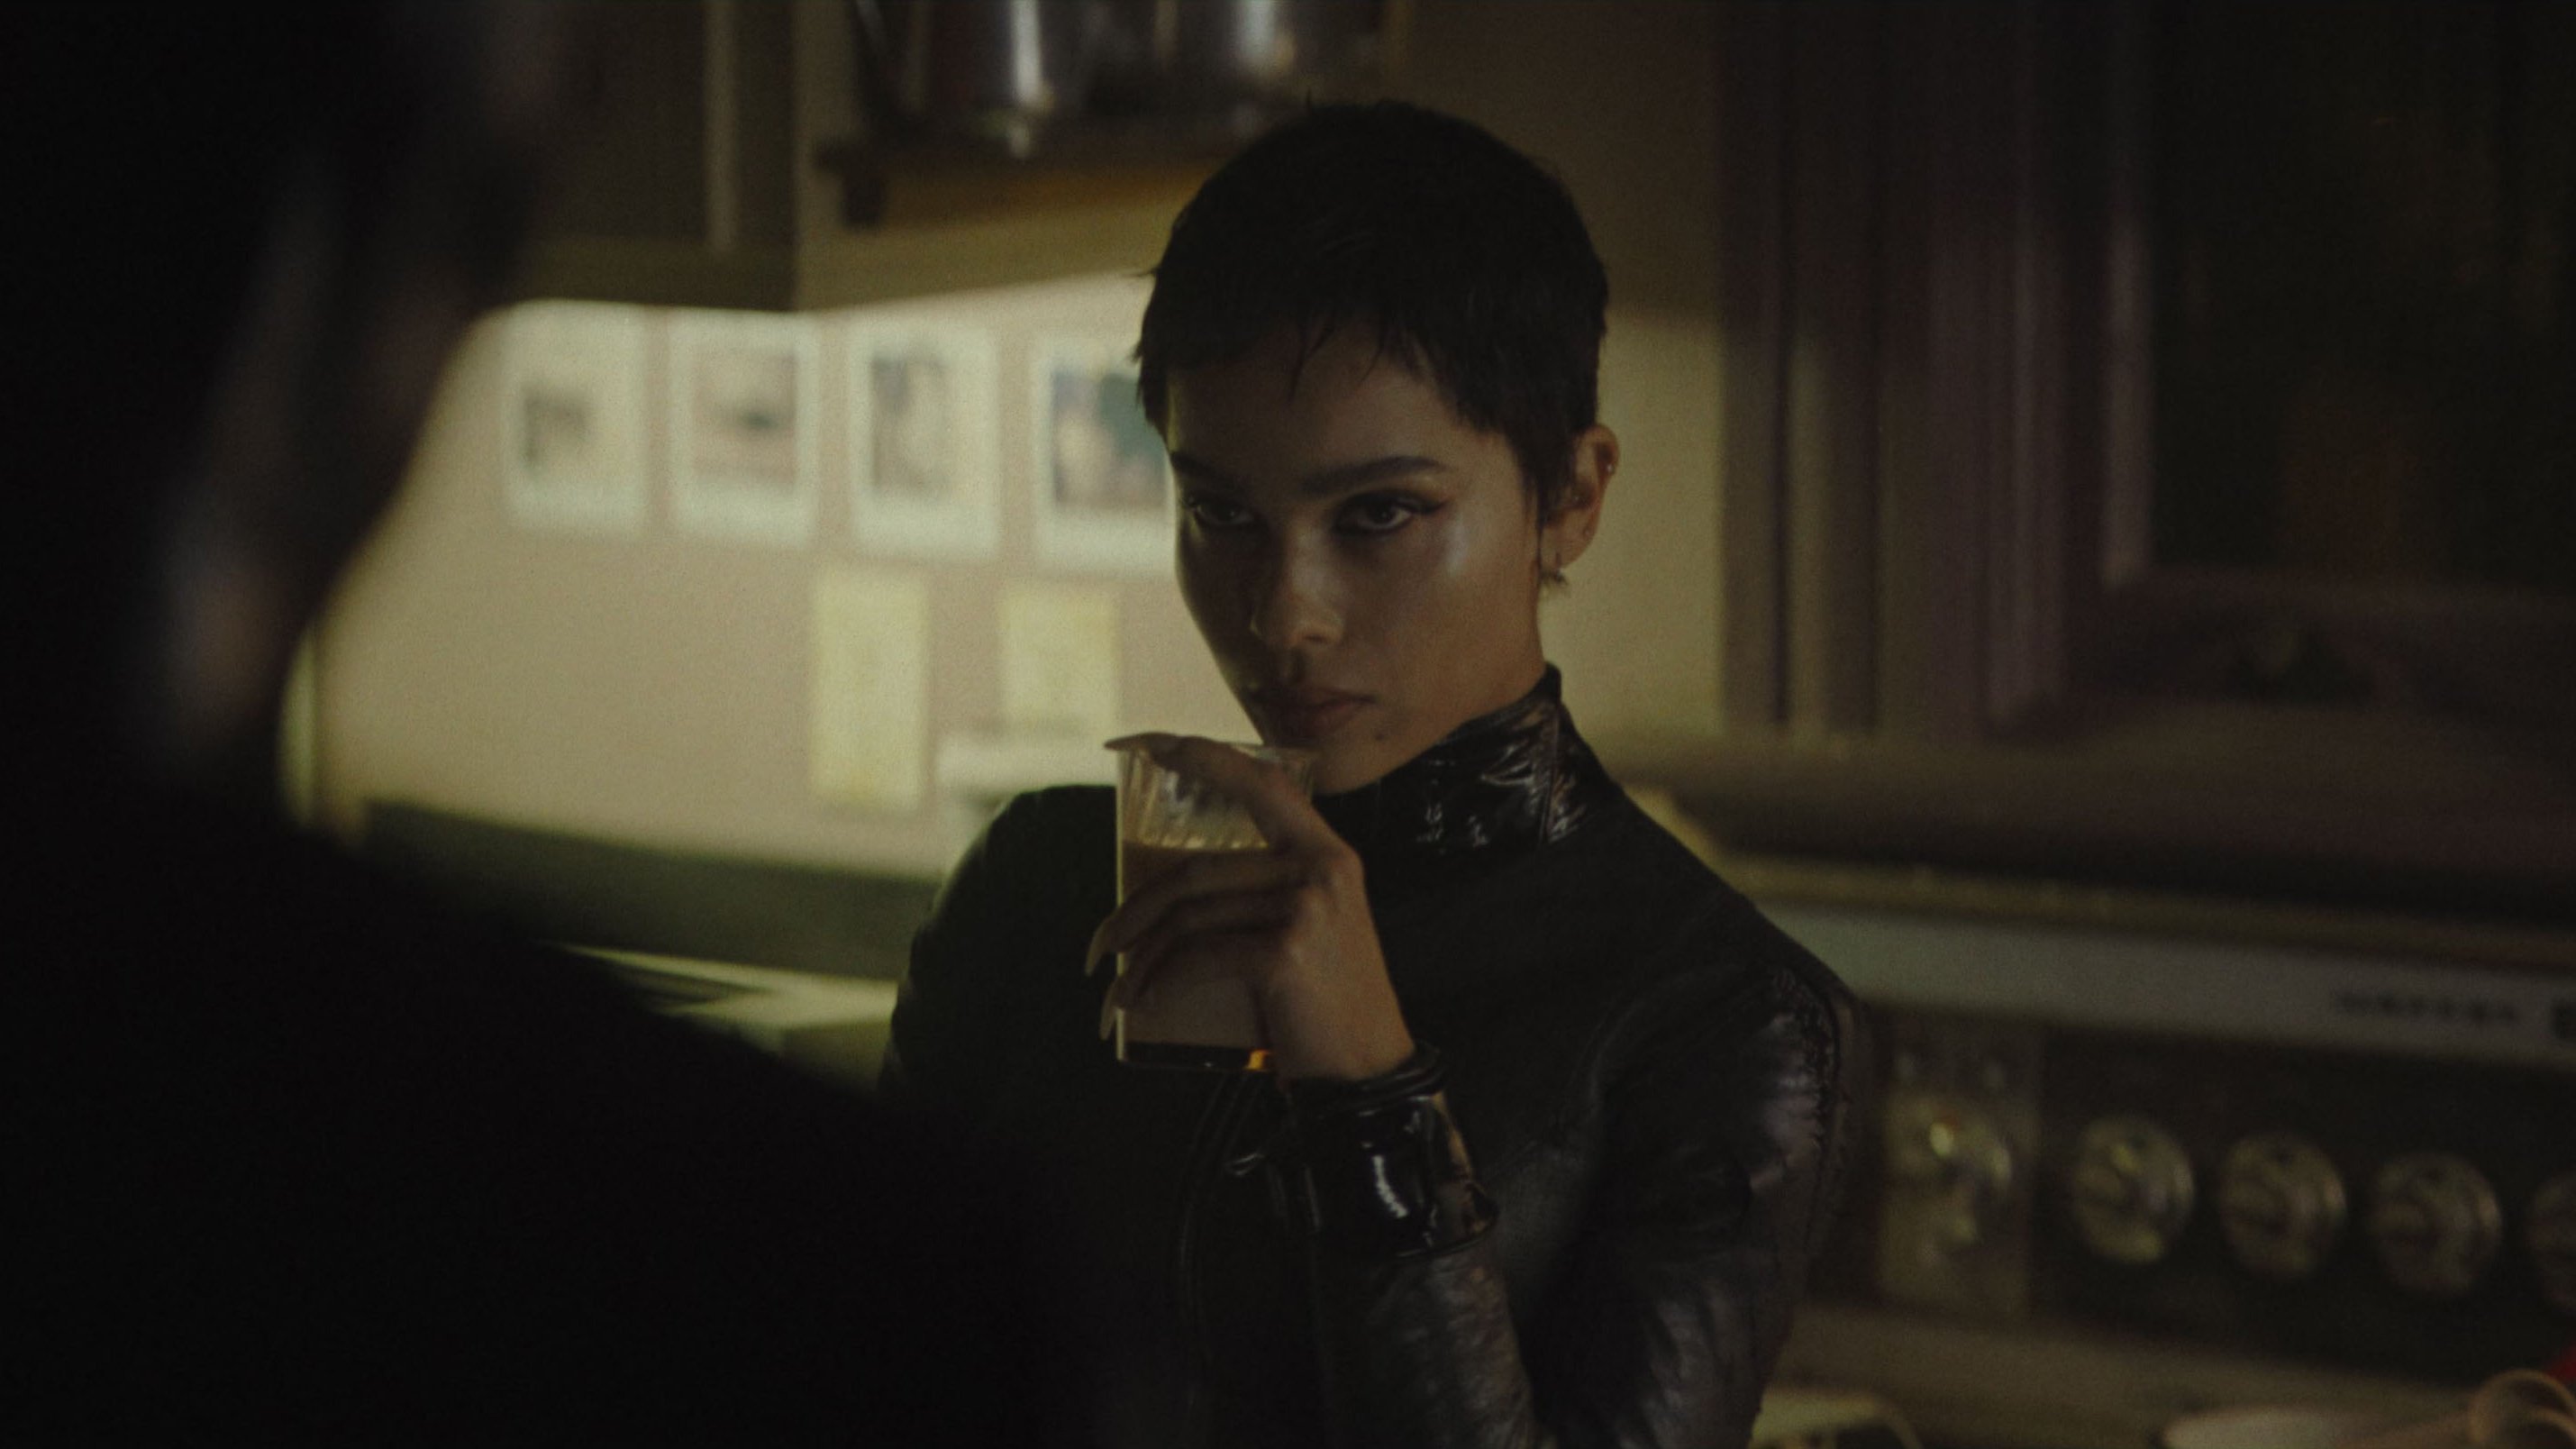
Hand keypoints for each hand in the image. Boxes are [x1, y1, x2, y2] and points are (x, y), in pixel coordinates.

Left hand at [1086, 734, 1414, 1081]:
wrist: (1366, 1070)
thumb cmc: (1326, 1003)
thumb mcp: (1314, 927)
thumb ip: (1271, 891)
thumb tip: (1178, 888)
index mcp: (1327, 854)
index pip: (1263, 782)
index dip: (1205, 756)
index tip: (1150, 744)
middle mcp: (1320, 870)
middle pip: (1198, 870)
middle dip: (1136, 909)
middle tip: (1101, 945)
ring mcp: (1306, 909)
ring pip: (1191, 917)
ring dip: (1142, 960)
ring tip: (1120, 991)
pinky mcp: (1286, 953)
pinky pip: (1200, 956)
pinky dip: (1163, 983)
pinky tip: (1149, 1005)